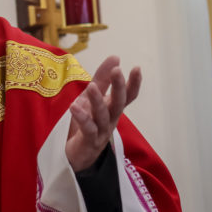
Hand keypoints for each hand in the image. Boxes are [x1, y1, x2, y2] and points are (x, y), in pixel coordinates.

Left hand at [65, 56, 140, 171]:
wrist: (76, 155)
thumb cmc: (87, 123)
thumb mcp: (92, 97)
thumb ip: (102, 79)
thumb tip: (116, 57)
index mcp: (112, 109)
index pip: (127, 96)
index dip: (134, 83)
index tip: (137, 68)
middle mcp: (110, 119)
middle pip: (118, 104)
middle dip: (119, 87)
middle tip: (117, 71)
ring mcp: (101, 132)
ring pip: (102, 116)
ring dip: (98, 100)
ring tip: (91, 86)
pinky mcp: (89, 142)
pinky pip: (87, 129)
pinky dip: (82, 117)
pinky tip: (75, 106)